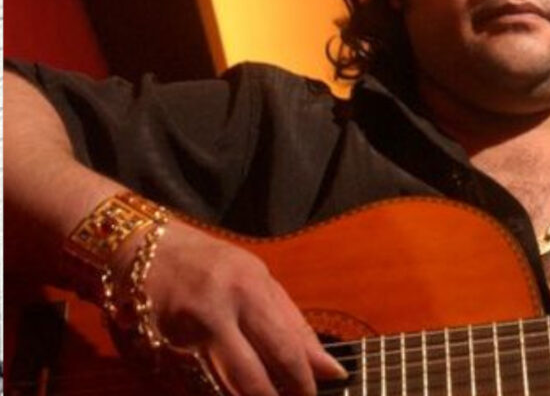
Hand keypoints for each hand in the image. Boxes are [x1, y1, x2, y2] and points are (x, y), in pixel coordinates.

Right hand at [126, 219, 346, 394]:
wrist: (138, 250)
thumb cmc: (208, 263)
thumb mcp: (257, 279)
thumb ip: (293, 323)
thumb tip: (329, 368)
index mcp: (248, 290)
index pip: (285, 349)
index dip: (303, 382)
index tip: (314, 395)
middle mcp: (215, 314)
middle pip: (254, 378)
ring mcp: (182, 338)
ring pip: (223, 391)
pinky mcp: (157, 357)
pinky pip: (195, 389)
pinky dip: (216, 395)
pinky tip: (230, 393)